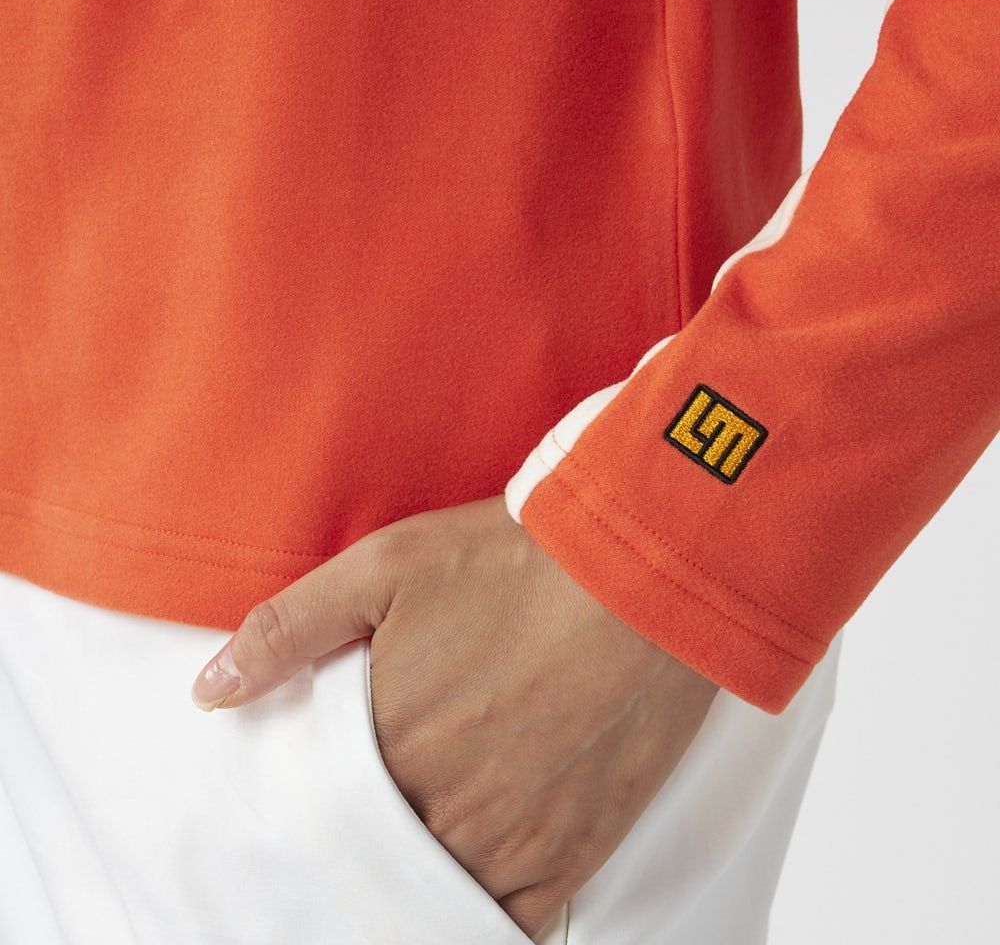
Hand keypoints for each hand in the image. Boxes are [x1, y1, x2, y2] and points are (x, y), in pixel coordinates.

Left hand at [190, 494, 718, 939]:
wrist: (639, 573)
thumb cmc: (513, 561)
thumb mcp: (385, 566)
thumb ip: (290, 629)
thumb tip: (211, 690)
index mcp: (387, 745)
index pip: (319, 815)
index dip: (310, 814)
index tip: (307, 810)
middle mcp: (443, 809)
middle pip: (376, 861)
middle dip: (359, 849)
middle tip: (366, 826)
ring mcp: (513, 841)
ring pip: (435, 897)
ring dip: (413, 883)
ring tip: (412, 849)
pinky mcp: (575, 849)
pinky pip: (512, 925)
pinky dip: (481, 918)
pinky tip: (468, 894)